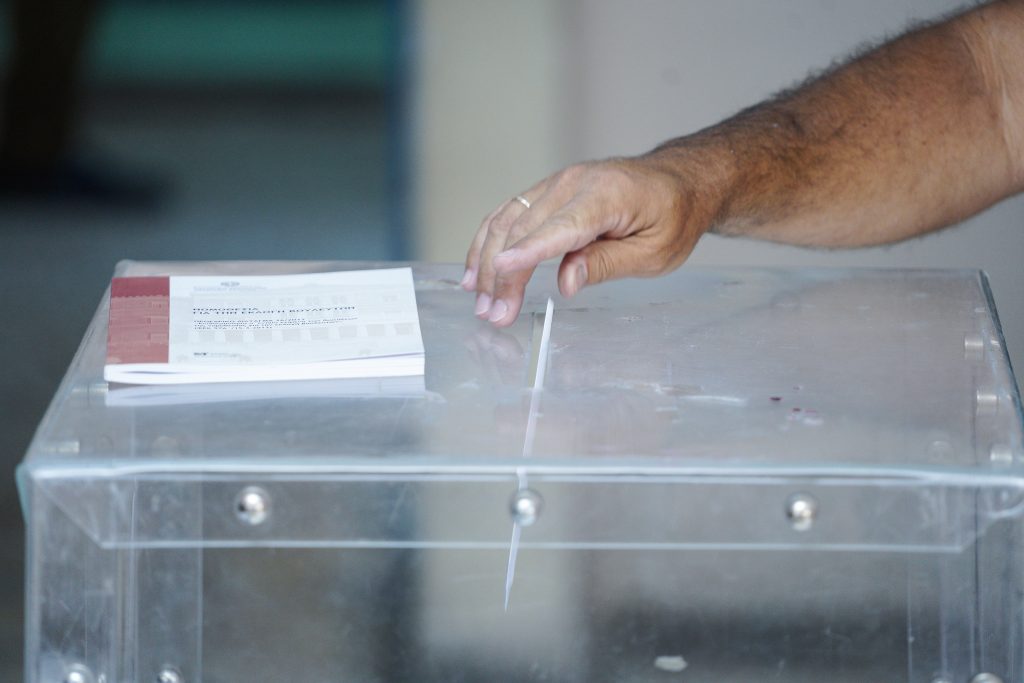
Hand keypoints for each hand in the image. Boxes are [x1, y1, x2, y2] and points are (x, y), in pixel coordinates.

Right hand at [462, 153, 716, 325]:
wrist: (678, 181)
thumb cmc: (671, 217)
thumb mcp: (654, 253)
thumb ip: (606, 264)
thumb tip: (566, 282)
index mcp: (607, 196)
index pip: (560, 227)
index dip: (528, 251)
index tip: (501, 272)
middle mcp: (574, 183)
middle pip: (525, 229)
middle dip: (502, 274)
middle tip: (493, 315)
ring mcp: (557, 182)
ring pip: (508, 220)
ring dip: (487, 262)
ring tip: (479, 301)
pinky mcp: (547, 190)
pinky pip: (510, 213)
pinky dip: (489, 242)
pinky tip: (477, 270)